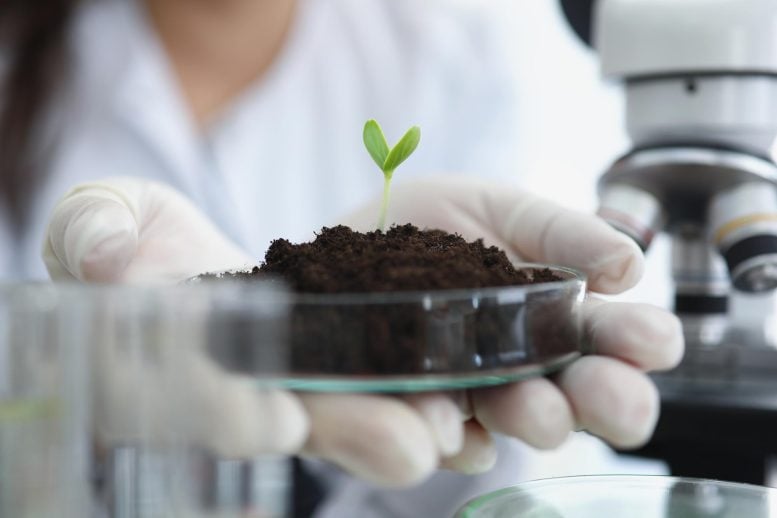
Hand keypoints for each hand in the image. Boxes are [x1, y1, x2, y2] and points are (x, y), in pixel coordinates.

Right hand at [43, 178, 467, 485]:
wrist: (172, 261)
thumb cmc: (127, 241)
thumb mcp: (101, 222)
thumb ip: (97, 231)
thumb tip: (108, 256)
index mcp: (175, 364)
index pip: (201, 394)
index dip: (232, 409)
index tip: (273, 418)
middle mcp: (247, 389)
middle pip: (303, 421)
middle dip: (355, 434)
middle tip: (415, 447)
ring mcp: (302, 381)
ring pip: (359, 413)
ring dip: (414, 425)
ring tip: (466, 426)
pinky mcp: (346, 361)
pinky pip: (393, 389)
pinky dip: (436, 401)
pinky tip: (483, 411)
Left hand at [342, 176, 683, 468]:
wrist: (355, 235)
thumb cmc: (436, 224)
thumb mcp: (502, 211)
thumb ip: (562, 233)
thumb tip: (628, 265)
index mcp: (558, 318)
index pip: (614, 340)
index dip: (640, 342)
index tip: (652, 340)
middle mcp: (525, 366)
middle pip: (579, 397)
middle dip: (603, 399)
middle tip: (617, 398)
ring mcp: (473, 395)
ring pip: (515, 422)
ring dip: (535, 418)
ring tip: (539, 409)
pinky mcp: (417, 417)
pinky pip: (441, 443)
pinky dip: (450, 438)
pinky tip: (451, 428)